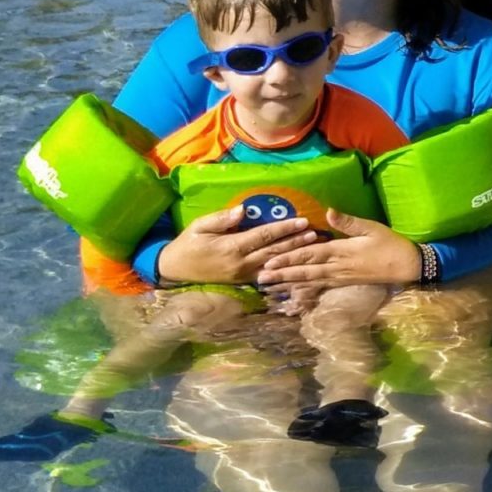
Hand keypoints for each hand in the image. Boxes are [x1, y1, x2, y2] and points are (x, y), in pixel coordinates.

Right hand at [156, 202, 319, 284]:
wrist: (174, 270)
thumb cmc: (188, 243)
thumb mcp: (199, 226)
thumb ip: (221, 218)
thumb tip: (242, 210)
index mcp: (232, 247)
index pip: (264, 236)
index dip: (284, 228)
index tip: (302, 221)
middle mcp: (241, 263)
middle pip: (274, 251)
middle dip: (297, 242)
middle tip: (316, 233)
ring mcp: (243, 275)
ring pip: (274, 264)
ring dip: (294, 256)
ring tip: (313, 248)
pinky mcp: (243, 281)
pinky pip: (267, 276)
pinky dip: (283, 271)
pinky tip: (297, 267)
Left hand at [256, 209, 421, 287]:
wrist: (407, 266)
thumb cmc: (390, 244)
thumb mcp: (372, 228)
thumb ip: (348, 222)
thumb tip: (328, 211)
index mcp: (341, 251)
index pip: (310, 254)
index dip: (289, 258)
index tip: (270, 261)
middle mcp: (337, 267)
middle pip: (304, 271)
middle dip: (281, 275)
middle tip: (260, 278)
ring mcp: (339, 278)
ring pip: (309, 282)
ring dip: (287, 285)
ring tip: (269, 288)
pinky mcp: (343, 284)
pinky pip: (319, 289)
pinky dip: (304, 292)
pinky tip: (292, 295)